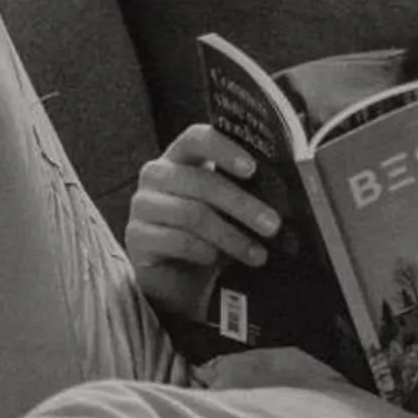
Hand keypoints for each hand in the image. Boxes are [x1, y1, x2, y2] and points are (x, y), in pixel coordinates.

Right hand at [127, 124, 283, 324]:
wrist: (178, 278)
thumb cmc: (208, 235)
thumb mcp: (228, 211)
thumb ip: (245, 195)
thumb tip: (281, 197)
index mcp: (180, 157)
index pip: (197, 138)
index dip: (224, 149)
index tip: (251, 169)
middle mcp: (156, 174)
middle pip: (200, 182)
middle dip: (242, 205)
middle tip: (272, 225)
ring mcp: (142, 205)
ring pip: (192, 214)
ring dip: (230, 236)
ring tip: (256, 253)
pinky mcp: (136, 237)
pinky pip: (176, 240)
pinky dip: (203, 252)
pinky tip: (215, 260)